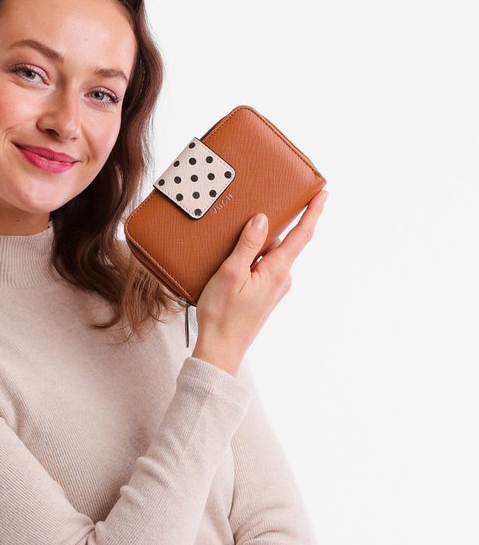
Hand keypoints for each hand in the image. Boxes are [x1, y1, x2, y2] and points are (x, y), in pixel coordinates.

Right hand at [192, 189, 326, 375]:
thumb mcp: (231, 273)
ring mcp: (274, 288)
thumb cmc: (222, 315)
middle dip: (275, 226)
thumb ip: (248, 244)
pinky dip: (252, 260)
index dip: (313, 213)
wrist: (221, 349)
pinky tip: (234, 263)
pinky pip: (263, 268)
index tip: (323, 194)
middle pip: (283, 242)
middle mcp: (281, 279)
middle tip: (260, 210)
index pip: (301, 235)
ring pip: (270, 256)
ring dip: (257, 246)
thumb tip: (263, 219)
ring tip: (234, 244)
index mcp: (277, 271)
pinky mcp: (264, 295)